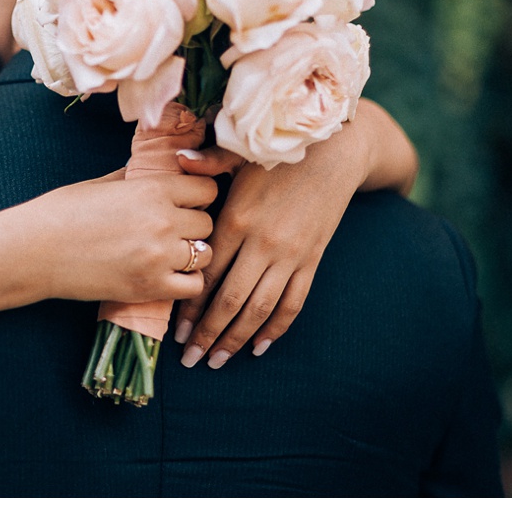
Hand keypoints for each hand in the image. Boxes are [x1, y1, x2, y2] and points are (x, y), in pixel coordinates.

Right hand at [22, 170, 216, 304]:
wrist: (34, 252)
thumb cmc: (62, 213)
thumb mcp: (103, 184)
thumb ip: (137, 179)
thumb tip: (157, 173)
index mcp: (152, 189)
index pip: (207, 189)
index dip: (197, 195)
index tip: (184, 202)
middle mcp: (163, 221)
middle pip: (207, 222)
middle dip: (193, 225)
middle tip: (172, 230)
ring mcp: (159, 257)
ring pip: (205, 254)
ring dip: (192, 254)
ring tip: (170, 254)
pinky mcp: (151, 287)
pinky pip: (193, 286)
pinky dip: (186, 281)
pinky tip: (167, 275)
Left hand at [172, 111, 382, 368]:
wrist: (336, 150)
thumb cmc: (279, 151)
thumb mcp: (240, 152)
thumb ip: (208, 161)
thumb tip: (177, 156)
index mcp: (237, 219)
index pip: (207, 274)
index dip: (190, 307)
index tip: (175, 332)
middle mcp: (263, 244)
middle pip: (230, 301)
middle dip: (208, 335)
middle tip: (190, 359)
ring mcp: (290, 255)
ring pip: (260, 309)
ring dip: (237, 339)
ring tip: (217, 360)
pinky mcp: (312, 260)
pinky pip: (293, 303)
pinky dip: (276, 328)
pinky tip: (259, 346)